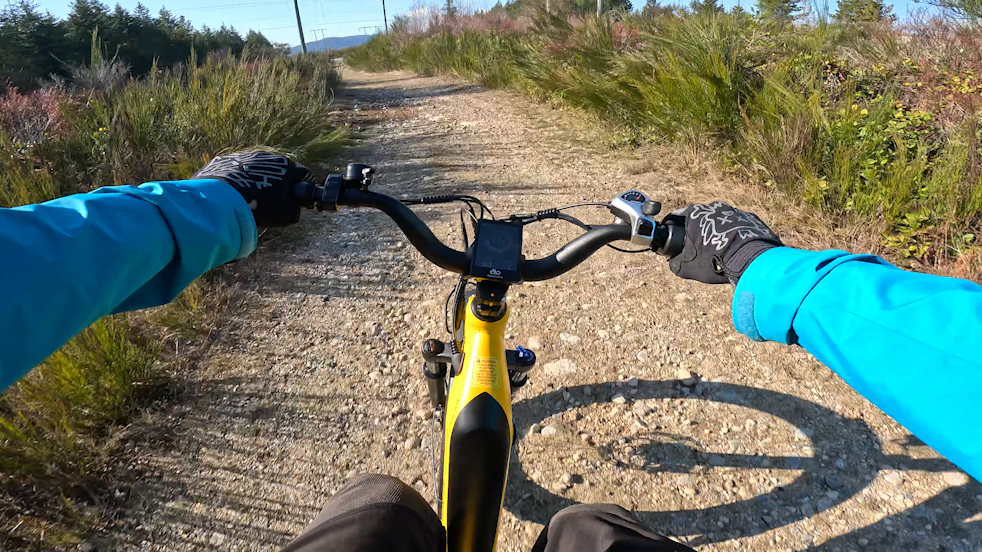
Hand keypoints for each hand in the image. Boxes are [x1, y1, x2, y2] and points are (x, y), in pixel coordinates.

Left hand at [193, 150, 310, 226]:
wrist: (223, 199)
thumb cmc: (260, 206)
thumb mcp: (287, 215)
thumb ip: (296, 208)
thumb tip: (295, 206)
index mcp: (287, 166)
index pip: (304, 174)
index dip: (302, 187)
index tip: (297, 198)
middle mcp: (269, 156)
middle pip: (281, 170)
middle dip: (279, 183)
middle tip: (273, 201)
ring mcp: (247, 156)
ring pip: (259, 168)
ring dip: (259, 180)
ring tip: (251, 198)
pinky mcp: (229, 160)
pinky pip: (240, 170)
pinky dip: (241, 180)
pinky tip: (236, 194)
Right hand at [662, 202, 781, 283]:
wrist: (750, 260)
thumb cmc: (714, 261)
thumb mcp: (687, 267)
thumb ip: (675, 263)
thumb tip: (674, 262)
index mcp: (695, 213)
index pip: (678, 216)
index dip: (674, 227)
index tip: (674, 236)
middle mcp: (714, 207)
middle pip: (701, 218)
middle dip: (697, 230)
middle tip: (698, 246)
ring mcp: (734, 211)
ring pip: (720, 220)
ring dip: (718, 231)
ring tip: (719, 248)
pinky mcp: (751, 218)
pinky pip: (738, 226)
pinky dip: (734, 235)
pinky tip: (735, 249)